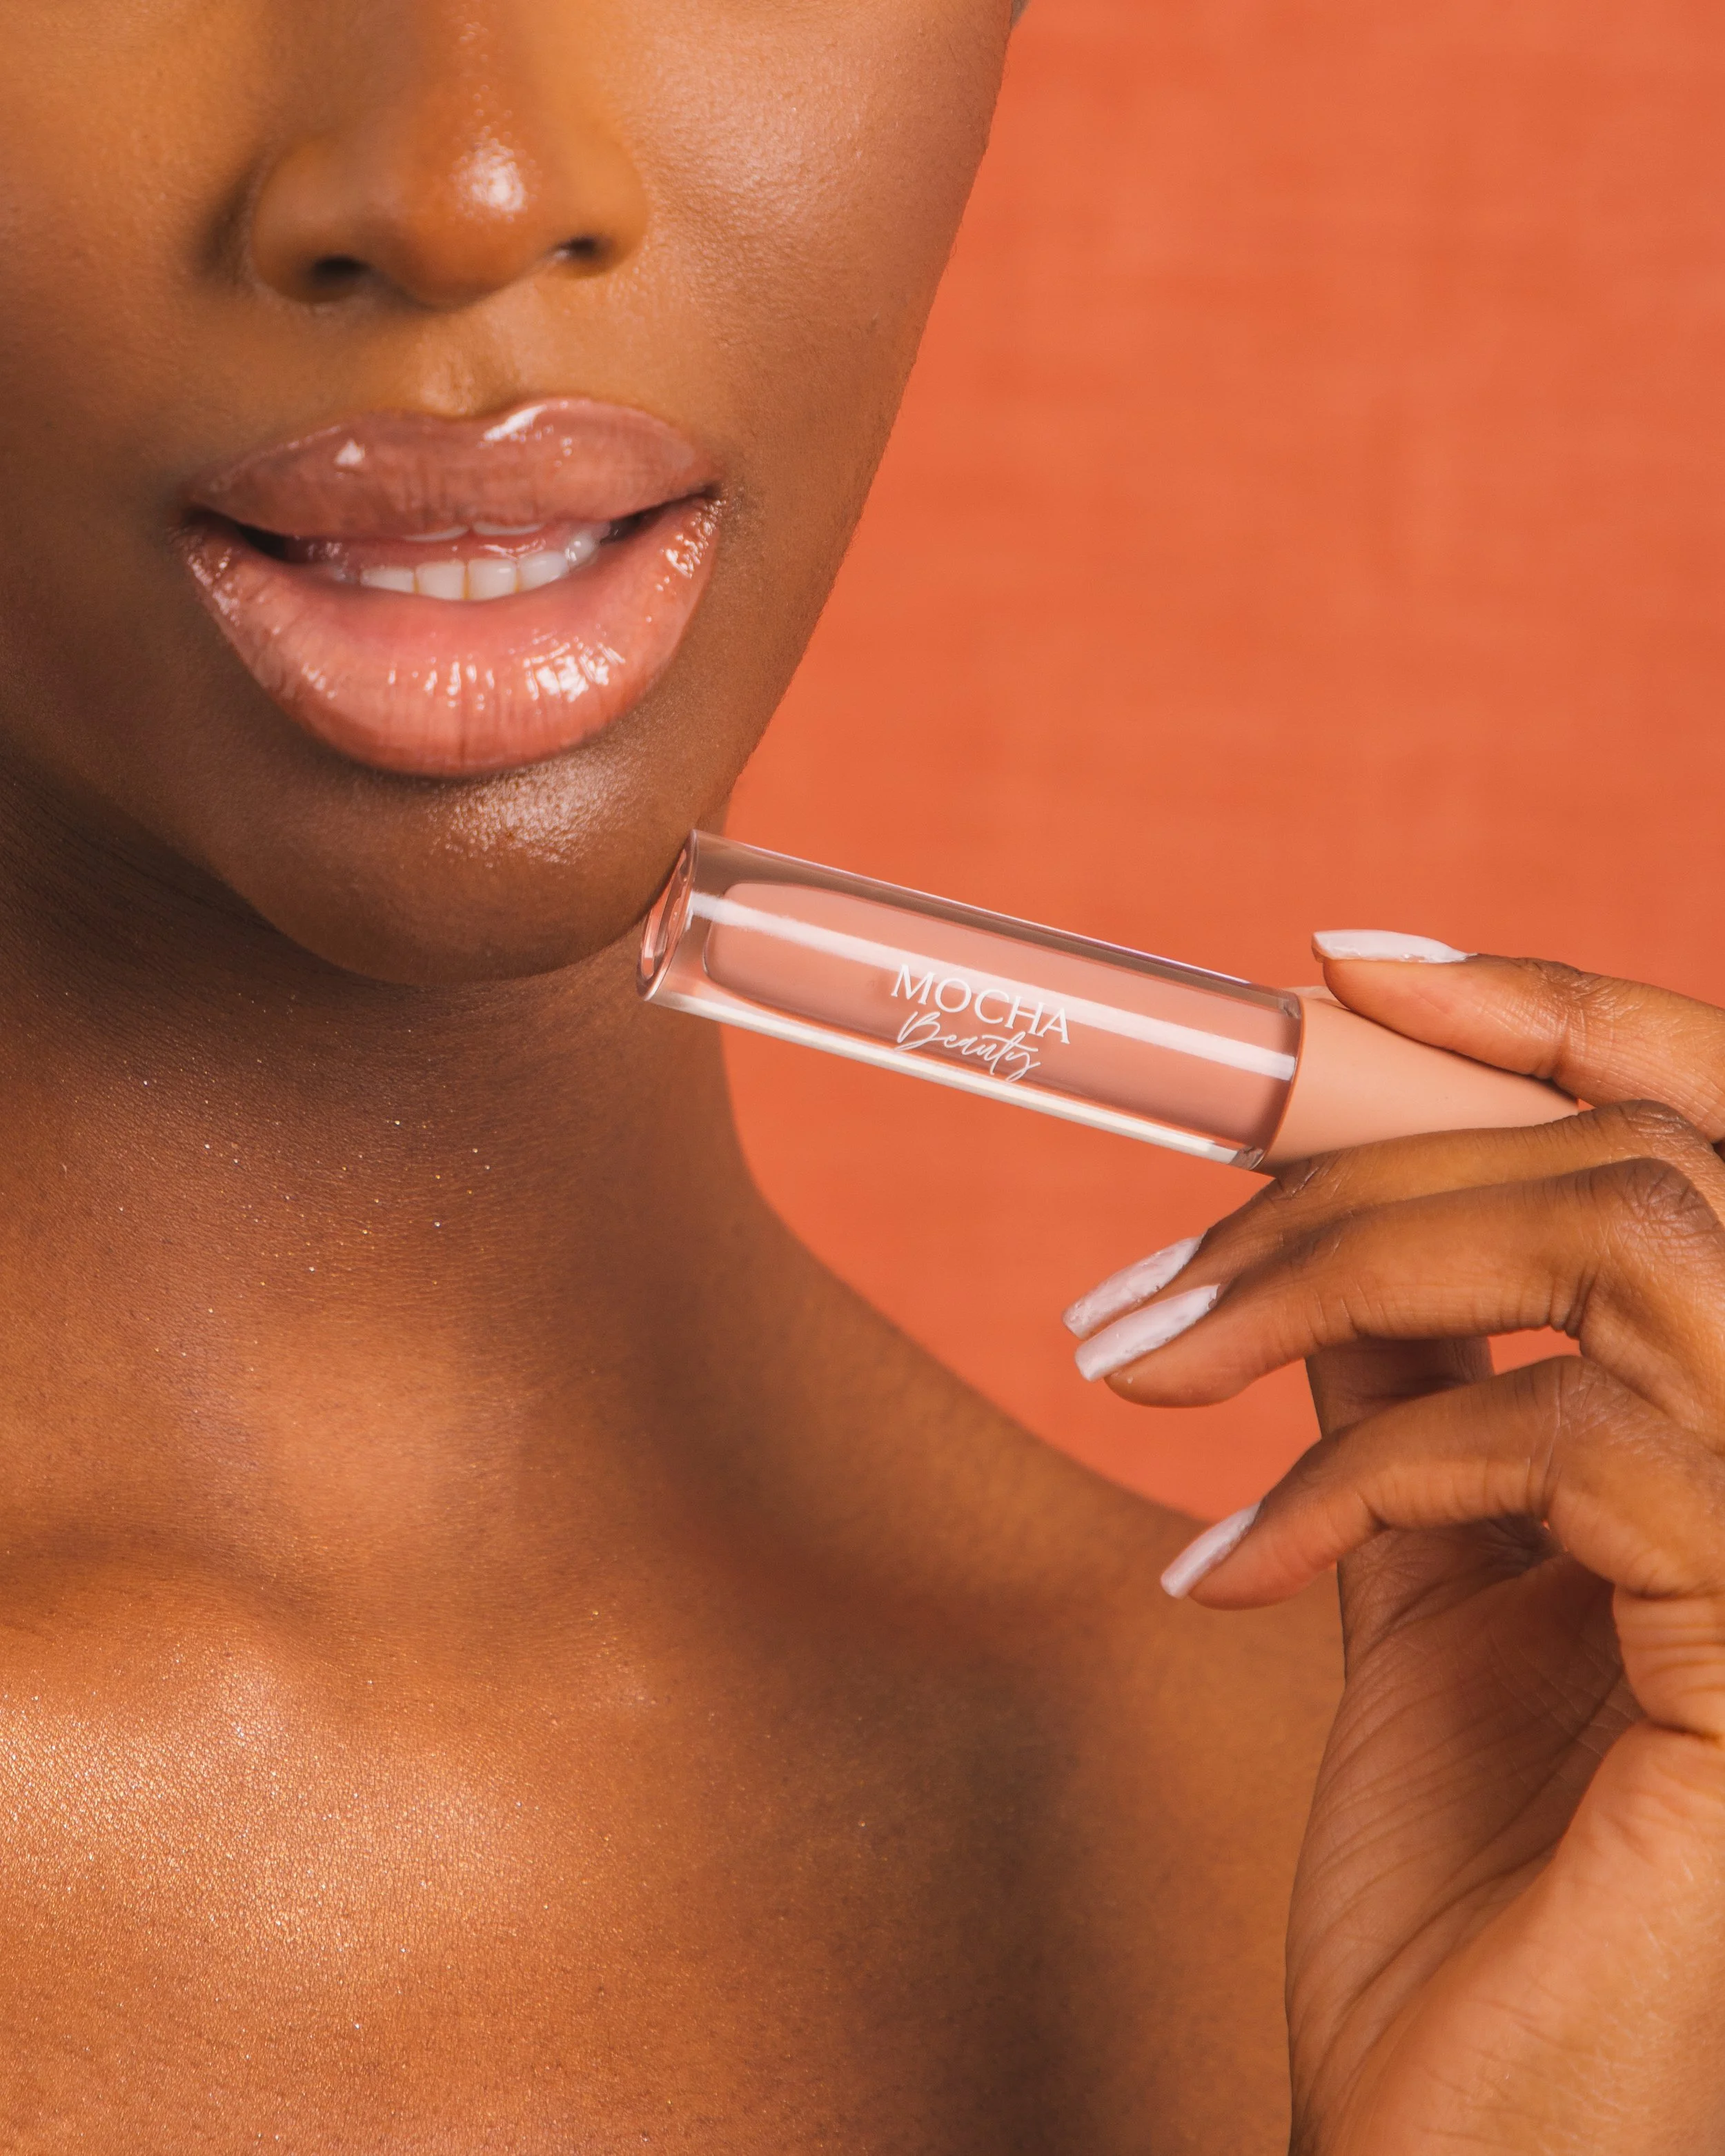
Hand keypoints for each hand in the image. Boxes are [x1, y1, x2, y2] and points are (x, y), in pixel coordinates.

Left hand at [1064, 946, 1724, 2154]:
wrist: (1473, 2151)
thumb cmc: (1468, 1891)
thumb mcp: (1421, 1590)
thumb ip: (1413, 1402)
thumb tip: (1326, 1245)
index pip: (1709, 1136)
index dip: (1561, 1013)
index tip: (1346, 969)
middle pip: (1639, 1167)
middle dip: (1359, 1170)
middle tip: (1148, 1274)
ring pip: (1625, 1251)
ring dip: (1338, 1271)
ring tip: (1144, 1368)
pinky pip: (1573, 1444)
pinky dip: (1362, 1470)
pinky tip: (1229, 1567)